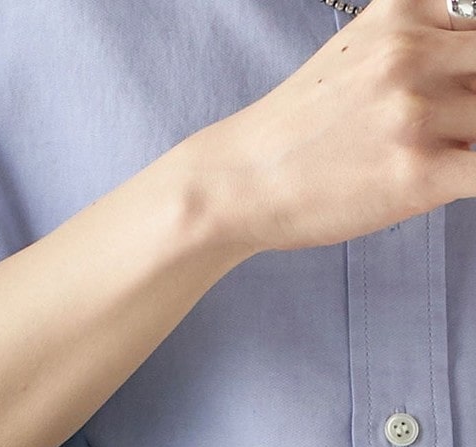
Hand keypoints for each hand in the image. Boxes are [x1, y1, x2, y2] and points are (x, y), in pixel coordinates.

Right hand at [184, 0, 475, 253]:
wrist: (241, 183)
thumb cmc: (299, 129)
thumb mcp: (361, 51)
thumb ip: (425, 46)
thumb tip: (471, 77)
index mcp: (404, 12)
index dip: (470, 61)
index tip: (458, 85)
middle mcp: (411, 53)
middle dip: (473, 99)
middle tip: (446, 125)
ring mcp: (415, 114)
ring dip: (467, 142)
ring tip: (424, 156)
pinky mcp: (418, 174)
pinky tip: (444, 181)